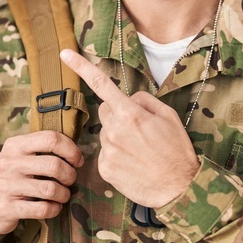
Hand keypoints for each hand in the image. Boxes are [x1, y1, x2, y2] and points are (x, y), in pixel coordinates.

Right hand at [0, 130, 83, 234]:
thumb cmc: (14, 177)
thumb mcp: (21, 156)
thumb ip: (43, 148)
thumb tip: (77, 151)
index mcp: (15, 145)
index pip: (51, 138)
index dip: (71, 150)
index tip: (77, 161)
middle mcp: (9, 162)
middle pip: (54, 165)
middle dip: (70, 175)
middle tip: (70, 181)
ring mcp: (7, 186)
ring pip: (50, 189)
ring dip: (64, 194)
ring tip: (63, 195)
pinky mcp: (8, 208)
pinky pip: (43, 209)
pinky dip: (54, 209)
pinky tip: (54, 207)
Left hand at [60, 48, 200, 207]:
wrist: (178, 188)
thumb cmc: (177, 151)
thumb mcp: (168, 117)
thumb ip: (145, 101)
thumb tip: (129, 99)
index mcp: (130, 113)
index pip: (101, 84)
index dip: (81, 67)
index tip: (64, 53)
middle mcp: (115, 130)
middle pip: (106, 112)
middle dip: (118, 116)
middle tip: (140, 132)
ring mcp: (108, 151)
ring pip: (106, 134)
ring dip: (118, 138)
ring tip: (140, 152)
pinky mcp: (104, 169)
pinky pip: (105, 154)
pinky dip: (117, 156)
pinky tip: (133, 164)